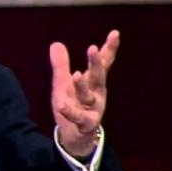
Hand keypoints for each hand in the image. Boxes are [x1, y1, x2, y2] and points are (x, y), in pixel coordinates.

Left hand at [49, 30, 119, 155]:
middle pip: (98, 77)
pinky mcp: (85, 124)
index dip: (109, 49)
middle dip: (97, 63)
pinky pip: (78, 117)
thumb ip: (62, 65)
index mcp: (93, 82)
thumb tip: (56, 43)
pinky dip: (71, 111)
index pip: (103, 63)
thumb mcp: (64, 84)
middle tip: (93, 48)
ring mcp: (92, 109)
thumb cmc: (72, 106)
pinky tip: (62, 105)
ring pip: (88, 96)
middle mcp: (96, 94)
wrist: (74, 137)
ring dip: (83, 86)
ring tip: (76, 74)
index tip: (115, 33)